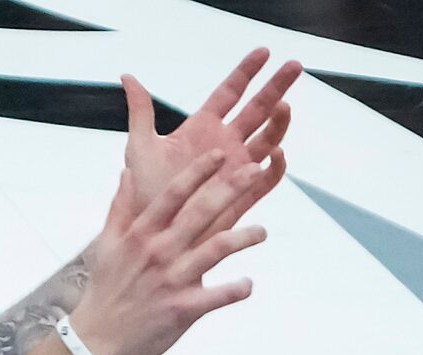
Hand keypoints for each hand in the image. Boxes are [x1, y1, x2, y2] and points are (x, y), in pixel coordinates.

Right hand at [73, 148, 273, 354]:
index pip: (174, 194)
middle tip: (255, 172)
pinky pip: (220, 295)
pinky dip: (239, 288)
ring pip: (219, 248)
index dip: (199, 171)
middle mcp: (159, 252)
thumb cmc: (104, 292)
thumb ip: (120, 208)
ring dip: (246, 237)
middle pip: (202, 212)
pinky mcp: (184, 309)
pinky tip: (247, 284)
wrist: (97, 341)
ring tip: (261, 232)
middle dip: (232, 188)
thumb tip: (127, 174)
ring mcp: (173, 280)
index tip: (221, 154)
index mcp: (141, 235)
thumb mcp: (106, 246)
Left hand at [118, 51, 297, 220]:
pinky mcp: (242, 195)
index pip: (230, 92)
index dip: (247, 72)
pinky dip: (274, 167)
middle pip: (258, 109)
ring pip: (267, 139)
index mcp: (202, 128)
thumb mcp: (139, 148)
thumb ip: (140, 112)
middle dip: (276, 87)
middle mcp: (224, 144)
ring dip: (278, 123)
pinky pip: (266, 180)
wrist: (150, 235)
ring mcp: (236, 168)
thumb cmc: (142, 194)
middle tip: (294, 66)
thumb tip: (128, 77)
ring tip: (284, 106)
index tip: (264, 52)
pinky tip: (276, 154)